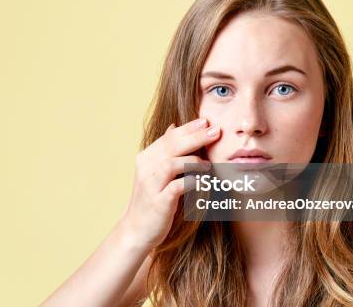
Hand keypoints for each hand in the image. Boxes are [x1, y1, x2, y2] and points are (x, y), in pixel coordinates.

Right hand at [120, 118, 220, 250]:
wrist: (136, 230)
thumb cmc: (151, 200)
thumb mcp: (154, 172)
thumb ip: (165, 151)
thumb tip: (174, 126)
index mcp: (146, 158)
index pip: (169, 137)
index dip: (188, 128)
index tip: (207, 122)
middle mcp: (146, 168)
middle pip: (171, 146)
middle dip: (195, 137)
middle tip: (215, 131)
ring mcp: (151, 185)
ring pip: (172, 164)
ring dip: (193, 161)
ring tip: (209, 164)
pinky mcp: (159, 202)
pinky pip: (177, 187)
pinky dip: (191, 182)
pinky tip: (203, 181)